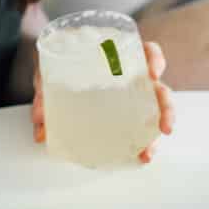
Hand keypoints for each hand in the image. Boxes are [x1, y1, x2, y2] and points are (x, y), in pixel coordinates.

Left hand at [31, 39, 174, 163]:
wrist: (52, 65)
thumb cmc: (58, 59)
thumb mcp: (49, 67)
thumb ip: (44, 88)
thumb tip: (41, 122)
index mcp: (119, 54)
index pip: (147, 52)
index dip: (155, 60)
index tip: (152, 73)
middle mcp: (131, 76)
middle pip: (159, 88)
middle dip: (166, 108)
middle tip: (165, 126)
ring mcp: (130, 96)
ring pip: (152, 113)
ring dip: (153, 135)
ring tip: (147, 154)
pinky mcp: (122, 115)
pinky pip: (136, 128)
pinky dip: (137, 144)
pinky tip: (136, 157)